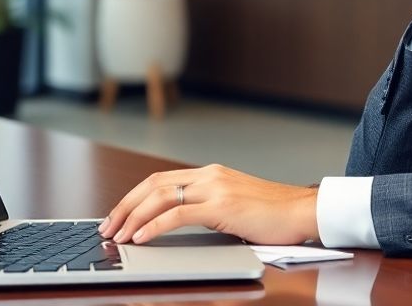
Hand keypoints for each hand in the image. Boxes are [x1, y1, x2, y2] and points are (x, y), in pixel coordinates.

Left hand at [99, 164, 318, 244]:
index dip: (134, 197)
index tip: (118, 216)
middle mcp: (209, 175)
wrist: (304, 211)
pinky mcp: (222, 205)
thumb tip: (177, 223)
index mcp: (211, 174)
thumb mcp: (235, 205)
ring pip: (160, 196)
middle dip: (124, 206)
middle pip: (153, 184)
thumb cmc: (275, 215)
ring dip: (132, 217)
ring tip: (118, 235)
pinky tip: (141, 238)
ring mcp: (215, 188)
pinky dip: (154, 225)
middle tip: (107, 226)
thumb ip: (208, 207)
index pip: (161, 180)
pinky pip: (177, 214)